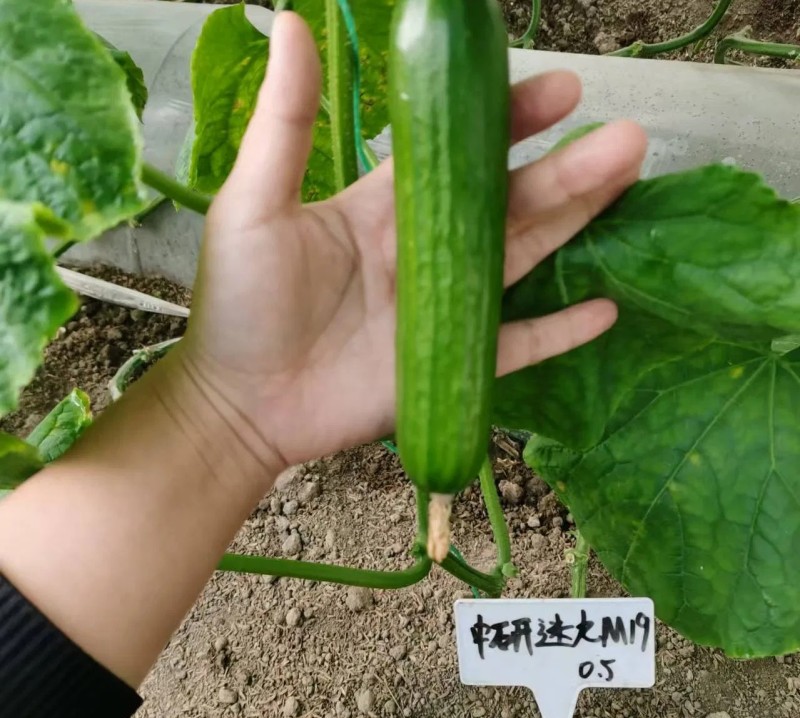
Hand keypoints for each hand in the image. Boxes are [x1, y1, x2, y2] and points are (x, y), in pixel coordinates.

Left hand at [180, 11, 647, 471]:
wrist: (241, 404)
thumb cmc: (240, 304)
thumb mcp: (255, 205)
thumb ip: (285, 124)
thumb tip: (293, 21)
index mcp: (383, 209)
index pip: (458, 156)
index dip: (507, 122)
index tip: (558, 91)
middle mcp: (424, 254)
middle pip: (507, 204)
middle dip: (565, 170)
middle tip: (624, 138)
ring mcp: (443, 311)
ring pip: (522, 260)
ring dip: (575, 225)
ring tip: (628, 184)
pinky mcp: (452, 366)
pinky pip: (517, 347)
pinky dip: (559, 331)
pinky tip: (606, 309)